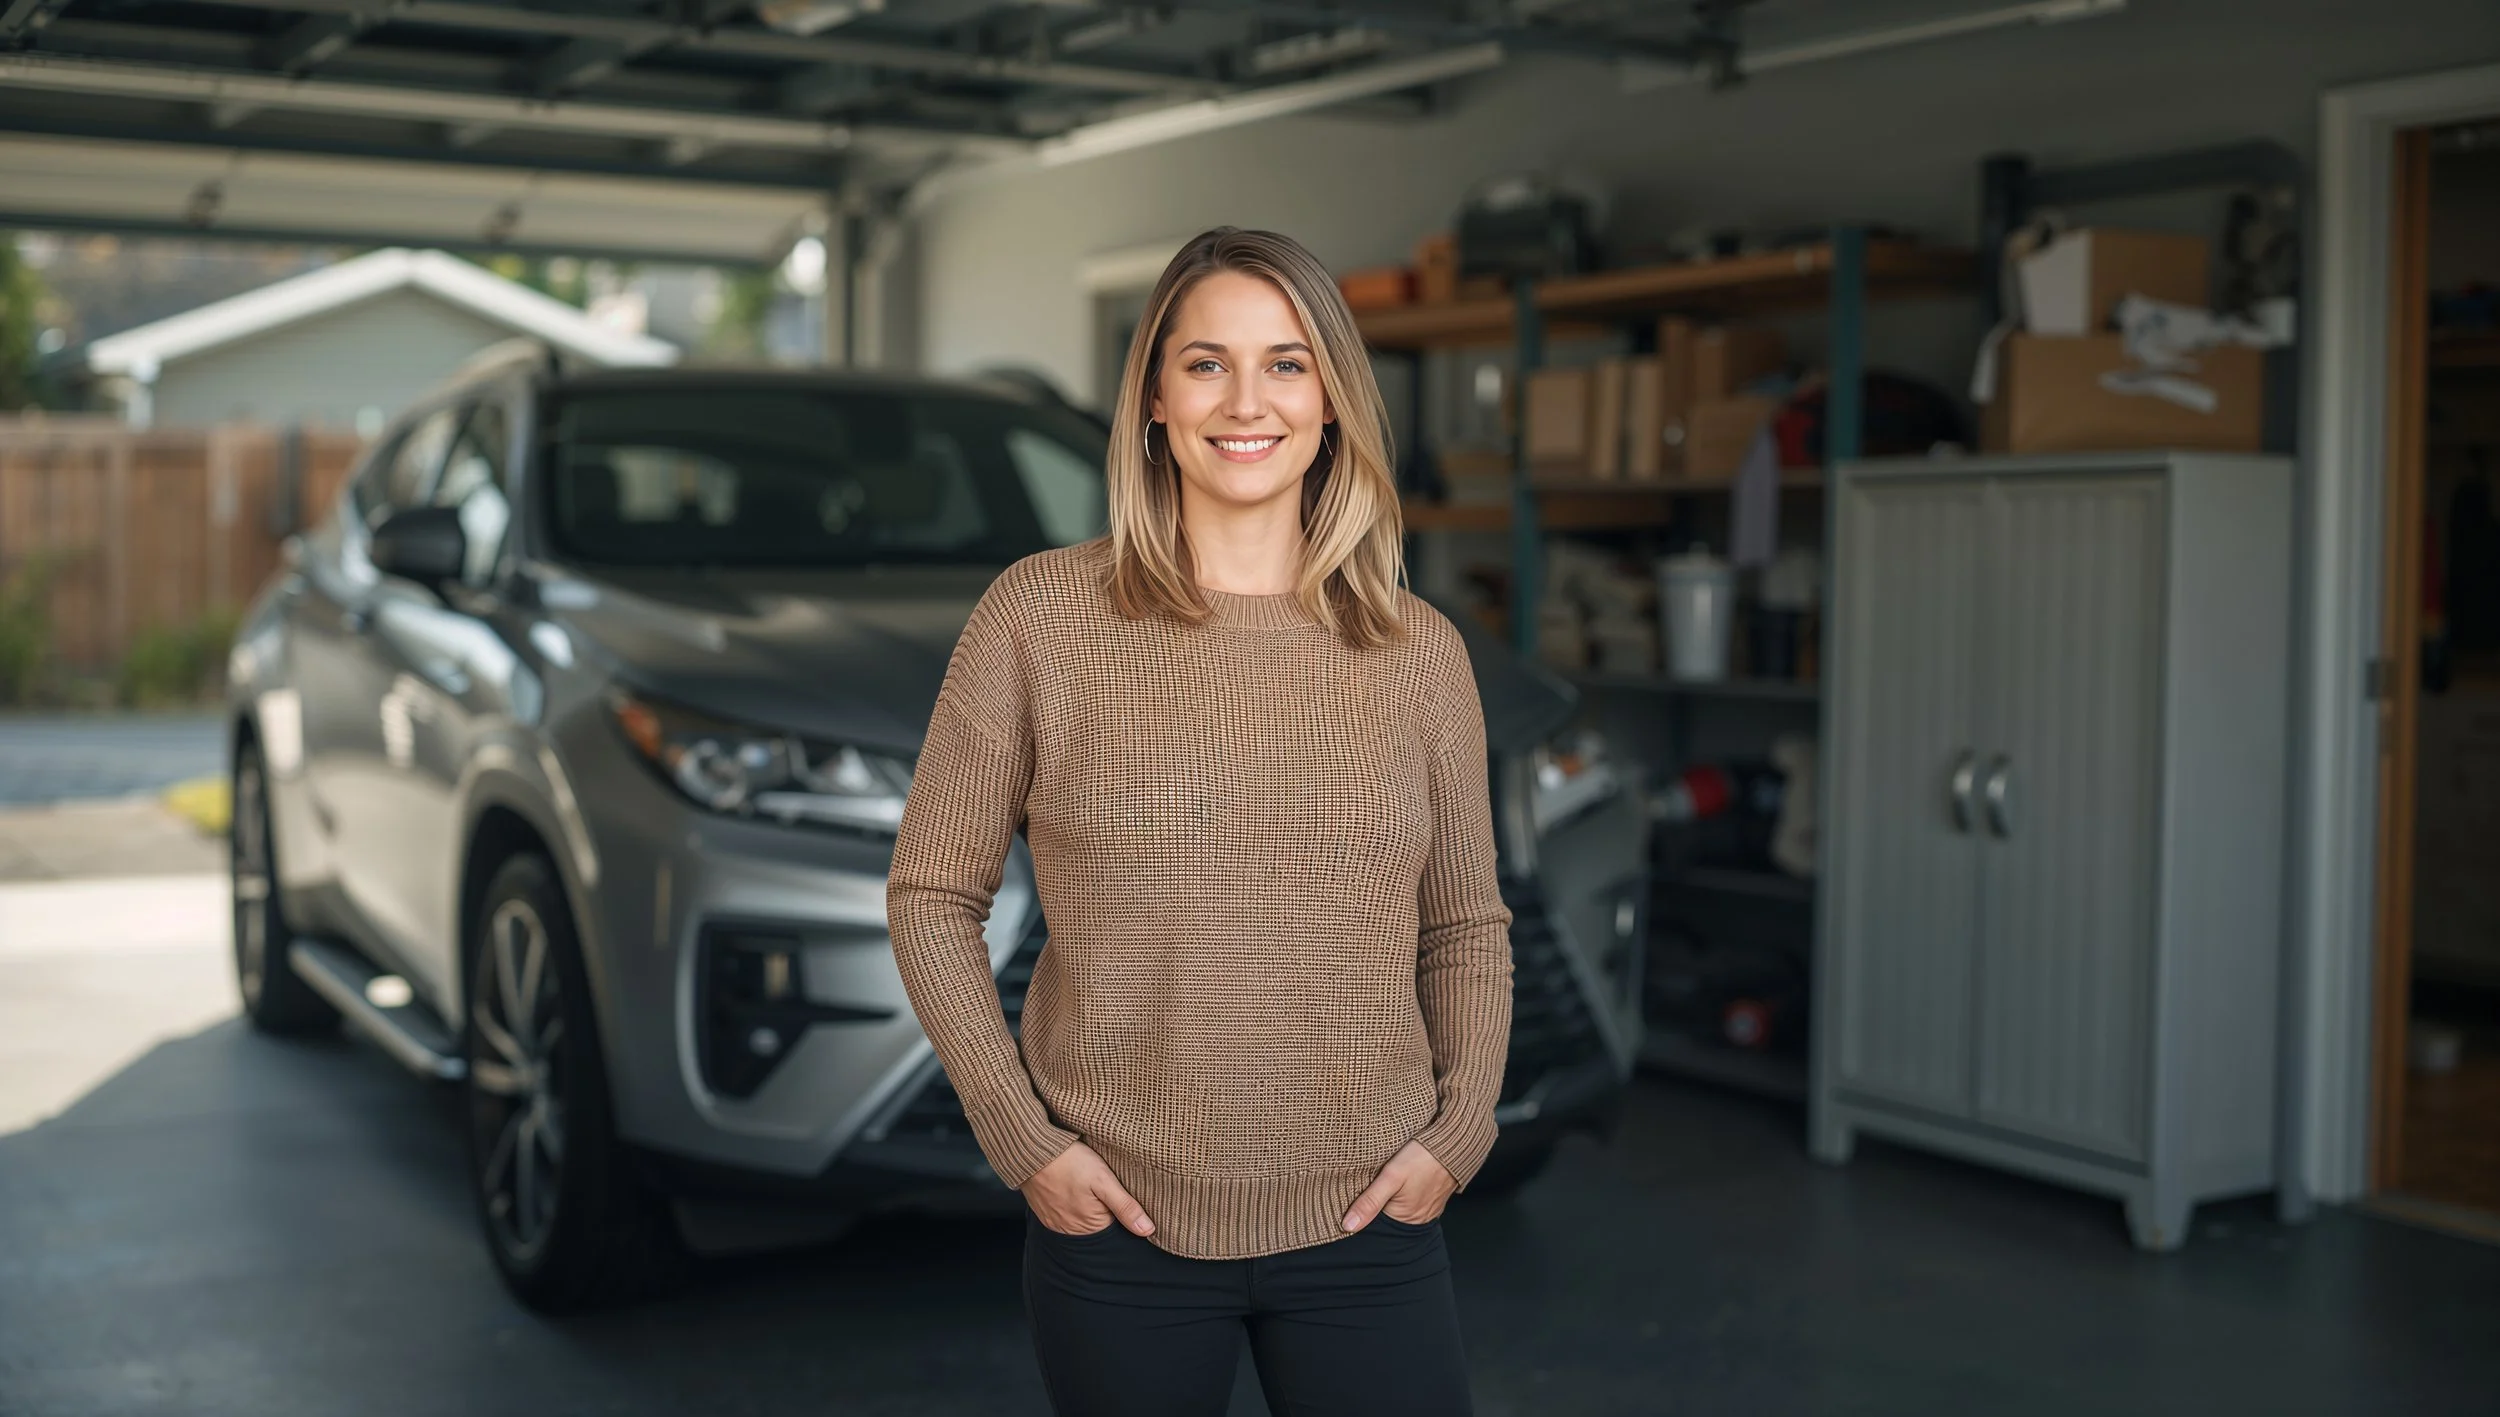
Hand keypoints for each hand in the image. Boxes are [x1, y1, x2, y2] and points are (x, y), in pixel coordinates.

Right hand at [1021, 1142, 1154, 1237]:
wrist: (1030, 1149)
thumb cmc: (1069, 1162)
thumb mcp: (1104, 1180)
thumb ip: (1126, 1206)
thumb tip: (1147, 1231)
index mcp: (1088, 1226)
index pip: (1115, 1226)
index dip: (1122, 1209)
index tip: (1121, 1191)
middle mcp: (1069, 1230)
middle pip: (1097, 1222)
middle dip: (1104, 1207)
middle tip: (1103, 1184)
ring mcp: (1053, 1221)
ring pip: (1080, 1216)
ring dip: (1087, 1203)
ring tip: (1086, 1183)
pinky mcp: (1043, 1210)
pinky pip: (1063, 1211)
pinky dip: (1070, 1201)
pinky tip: (1072, 1184)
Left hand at [1342, 1141, 1455, 1231]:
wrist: (1456, 1140)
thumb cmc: (1423, 1157)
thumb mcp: (1391, 1176)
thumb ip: (1370, 1201)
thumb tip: (1347, 1226)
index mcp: (1406, 1218)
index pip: (1376, 1223)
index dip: (1362, 1211)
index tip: (1350, 1199)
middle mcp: (1419, 1218)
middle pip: (1388, 1216)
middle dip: (1375, 1204)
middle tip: (1363, 1184)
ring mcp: (1429, 1207)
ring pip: (1399, 1206)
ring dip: (1389, 1196)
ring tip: (1380, 1180)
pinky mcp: (1434, 1195)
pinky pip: (1413, 1198)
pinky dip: (1403, 1191)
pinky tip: (1400, 1178)